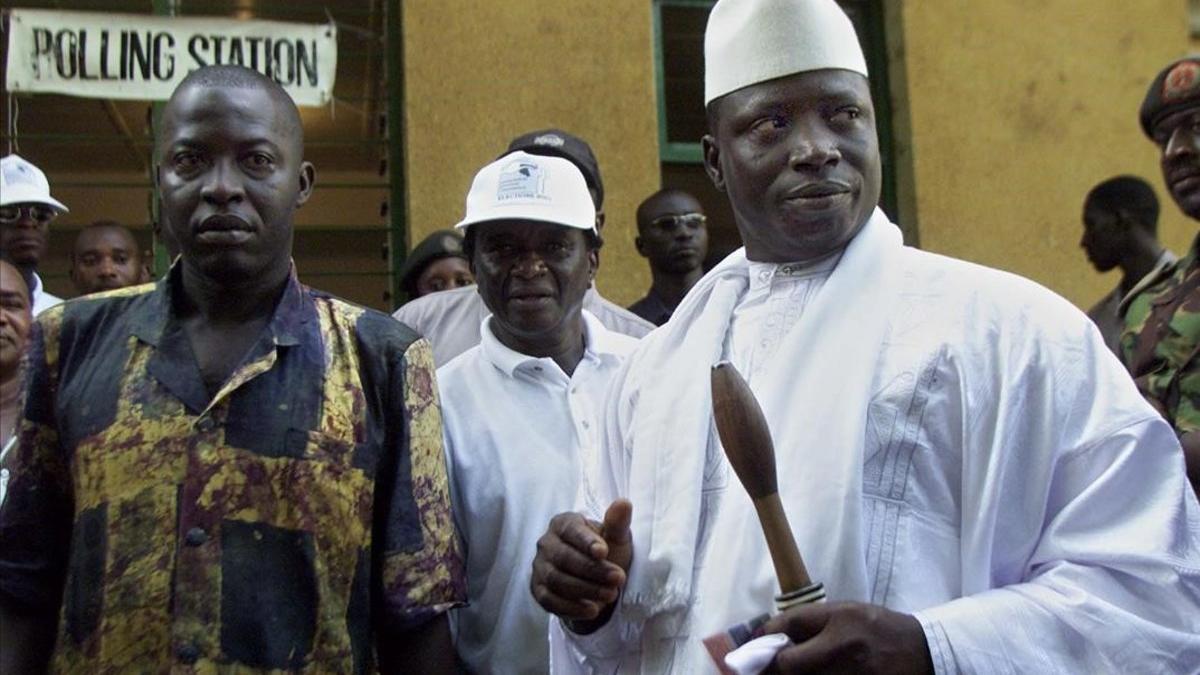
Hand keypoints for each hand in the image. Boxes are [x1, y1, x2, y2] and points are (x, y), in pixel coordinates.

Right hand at [530, 499, 632, 632]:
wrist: (596, 579)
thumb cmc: (605, 551)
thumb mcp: (616, 537)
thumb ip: (617, 523)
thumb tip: (624, 503)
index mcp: (563, 523)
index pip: (571, 530)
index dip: (586, 541)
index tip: (604, 552)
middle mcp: (546, 543)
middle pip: (564, 558)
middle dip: (592, 570)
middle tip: (618, 579)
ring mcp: (540, 567)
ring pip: (557, 580)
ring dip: (585, 590)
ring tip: (611, 595)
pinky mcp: (538, 590)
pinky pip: (549, 600)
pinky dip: (571, 607)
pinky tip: (592, 611)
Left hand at [763, 602, 932, 674]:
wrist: (926, 652)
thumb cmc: (880, 628)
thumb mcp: (848, 611)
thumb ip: (812, 620)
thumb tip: (771, 632)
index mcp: (841, 619)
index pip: (790, 625)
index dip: (765, 634)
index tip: (755, 644)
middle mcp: (844, 648)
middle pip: (789, 665)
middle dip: (773, 666)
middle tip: (764, 667)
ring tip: (786, 671)